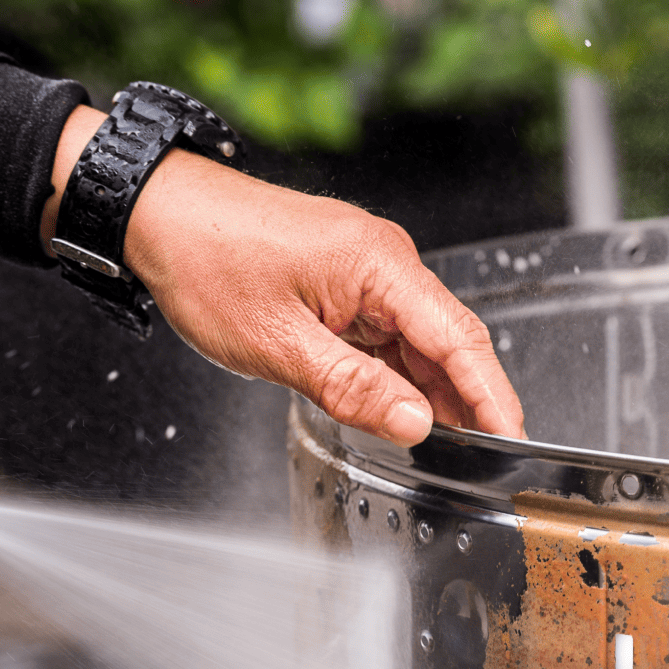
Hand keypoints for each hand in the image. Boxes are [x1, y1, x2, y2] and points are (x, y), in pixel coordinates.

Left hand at [42, 106, 524, 446]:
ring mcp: (364, 268)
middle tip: (485, 458)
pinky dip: (397, 372)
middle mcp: (384, 260)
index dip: (492, 396)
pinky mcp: (343, 278)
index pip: (459, 339)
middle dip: (469, 400)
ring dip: (430, 390)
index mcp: (379, 265)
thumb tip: (416, 423)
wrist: (156, 211)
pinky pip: (387, 332)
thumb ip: (354, 388)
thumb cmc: (206, 260)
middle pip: (447, 340)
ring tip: (446, 445)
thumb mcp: (279, 344)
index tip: (513, 439)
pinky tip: (397, 406)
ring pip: (417, 340)